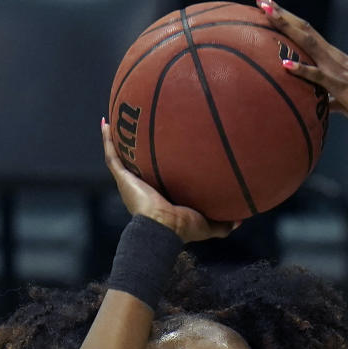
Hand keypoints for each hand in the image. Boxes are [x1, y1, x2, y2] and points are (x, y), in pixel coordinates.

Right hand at [101, 118, 236, 241]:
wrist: (161, 229)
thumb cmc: (182, 228)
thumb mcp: (207, 224)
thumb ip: (223, 222)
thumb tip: (241, 219)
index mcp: (160, 197)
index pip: (162, 178)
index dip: (164, 166)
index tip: (170, 151)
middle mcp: (143, 188)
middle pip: (140, 164)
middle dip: (140, 149)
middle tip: (144, 129)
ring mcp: (130, 182)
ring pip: (121, 156)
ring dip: (118, 140)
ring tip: (118, 119)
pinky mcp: (122, 178)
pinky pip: (112, 155)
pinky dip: (107, 139)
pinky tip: (106, 122)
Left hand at [247, 0, 347, 137]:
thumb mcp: (339, 98)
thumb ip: (325, 97)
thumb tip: (316, 104)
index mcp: (330, 55)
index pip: (303, 30)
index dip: (284, 16)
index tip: (263, 3)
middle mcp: (332, 55)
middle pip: (302, 27)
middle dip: (279, 12)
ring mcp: (336, 68)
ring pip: (308, 42)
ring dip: (287, 27)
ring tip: (267, 13)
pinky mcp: (340, 85)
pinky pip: (318, 76)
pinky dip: (302, 69)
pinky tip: (285, 64)